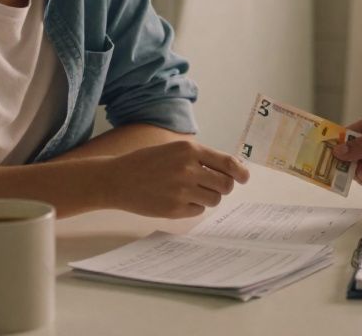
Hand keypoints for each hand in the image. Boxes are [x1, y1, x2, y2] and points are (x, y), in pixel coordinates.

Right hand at [100, 139, 248, 217]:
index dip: (240, 172)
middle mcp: (188, 169)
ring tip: (191, 192)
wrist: (117, 179)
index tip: (244, 177)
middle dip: (223, 187)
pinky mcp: (174, 209)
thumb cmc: (146, 162)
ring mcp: (181, 191)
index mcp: (189, 150)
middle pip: (225, 185)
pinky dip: (193, 207)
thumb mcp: (174, 150)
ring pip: (214, 199)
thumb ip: (200, 157)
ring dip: (208, 197)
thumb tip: (231, 169)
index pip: (227, 163)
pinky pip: (198, 211)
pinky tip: (178, 200)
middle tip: (214, 186)